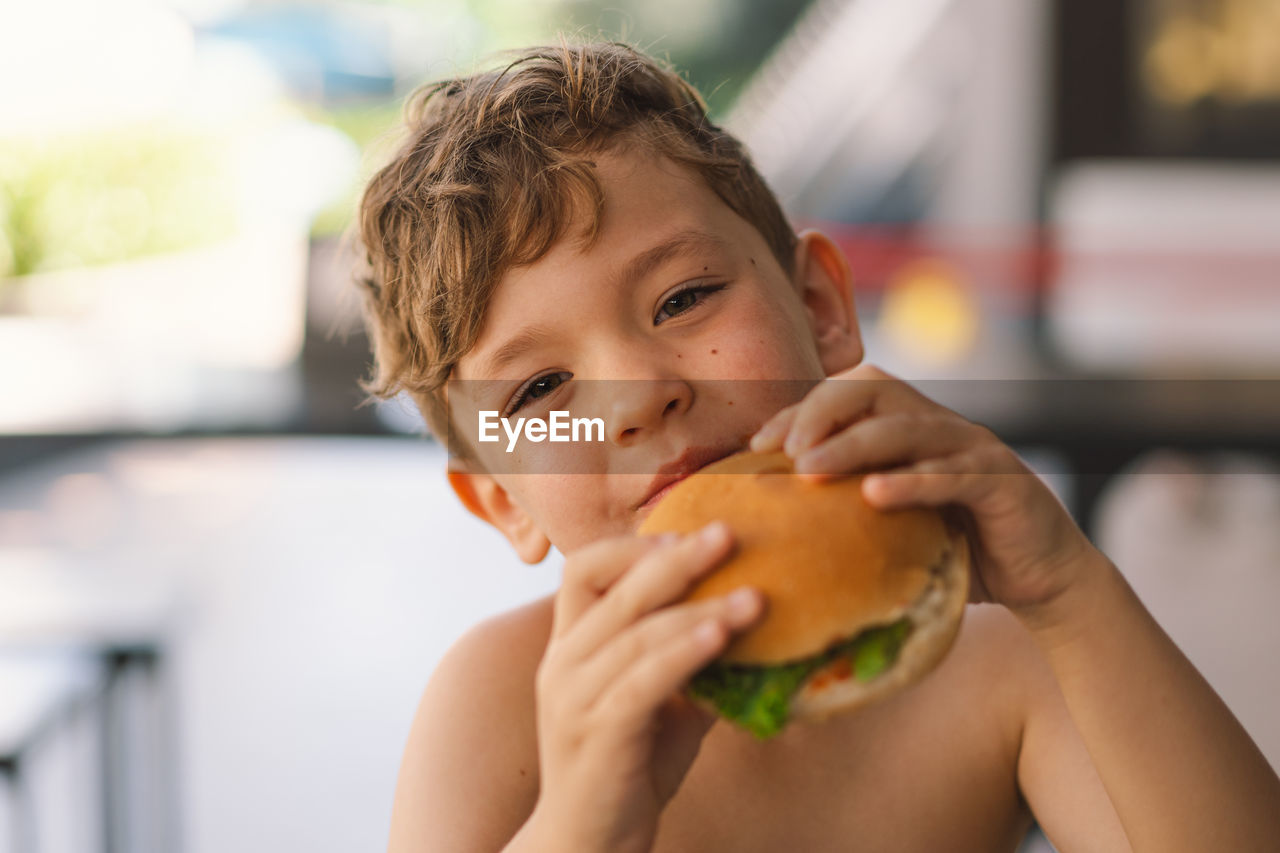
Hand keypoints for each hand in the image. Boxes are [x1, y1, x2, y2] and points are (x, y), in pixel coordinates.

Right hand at [531, 524, 763, 852]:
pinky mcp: (595, 733)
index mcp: (569, 645)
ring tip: (755, 597)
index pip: (582, 569)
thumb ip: (689, 660)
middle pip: (614, 587)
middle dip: (676, 557)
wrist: (589, 846)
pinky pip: (643, 681)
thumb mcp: (660, 703)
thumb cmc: (628, 769)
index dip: (633, 546)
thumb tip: (755, 619)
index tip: (686, 534)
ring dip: (700, 609)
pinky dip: (685, 653)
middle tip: (728, 534)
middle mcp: (562, 662)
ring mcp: (573, 698)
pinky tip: (721, 637)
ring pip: (637, 633)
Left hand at [750, 364, 1095, 614]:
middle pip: (874, 391)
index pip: (846, 397)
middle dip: (820, 413)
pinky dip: (912, 481)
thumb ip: (848, 515)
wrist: (1044, 580)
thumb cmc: (958, 552)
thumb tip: (773, 530)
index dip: (800, 412)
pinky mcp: (1003, 482)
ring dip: (852, 445)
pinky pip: (953, 474)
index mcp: (910, 427)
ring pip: (907, 427)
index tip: (756, 445)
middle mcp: (940, 426)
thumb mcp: (895, 527)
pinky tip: (874, 495)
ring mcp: (974, 449)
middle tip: (782, 451)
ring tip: (808, 469)